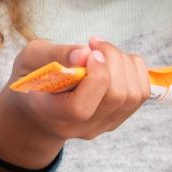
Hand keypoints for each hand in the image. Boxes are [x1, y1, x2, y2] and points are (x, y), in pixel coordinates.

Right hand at [0, 38, 149, 171]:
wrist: (37, 109)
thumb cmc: (32, 79)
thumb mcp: (30, 59)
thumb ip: (56, 54)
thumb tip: (87, 52)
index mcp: (52, 114)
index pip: (81, 107)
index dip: (95, 76)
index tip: (89, 52)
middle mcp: (81, 127)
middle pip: (116, 97)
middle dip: (113, 60)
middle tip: (94, 44)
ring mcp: (102, 126)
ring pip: (133, 95)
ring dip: (125, 63)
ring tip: (104, 51)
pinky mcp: (117, 119)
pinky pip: (141, 94)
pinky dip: (135, 70)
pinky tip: (115, 60)